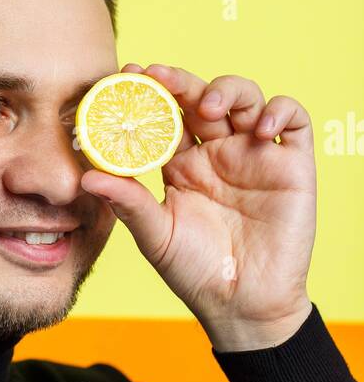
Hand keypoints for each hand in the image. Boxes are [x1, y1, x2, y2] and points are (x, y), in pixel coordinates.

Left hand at [79, 63, 315, 350]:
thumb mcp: (155, 236)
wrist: (242, 305)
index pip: (164, 116)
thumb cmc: (195, 273)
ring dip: (227, 89)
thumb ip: (127, 204)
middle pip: (200, 97)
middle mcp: (217, 154)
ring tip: (209, 107)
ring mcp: (254, 155)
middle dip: (181, 81)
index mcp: (181, 165)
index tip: (126, 76)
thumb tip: (87, 177)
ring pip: (245, 98)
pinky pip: (293, 120)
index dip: (148, 92)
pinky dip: (279, 111)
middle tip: (159, 76)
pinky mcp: (291, 165)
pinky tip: (259, 129)